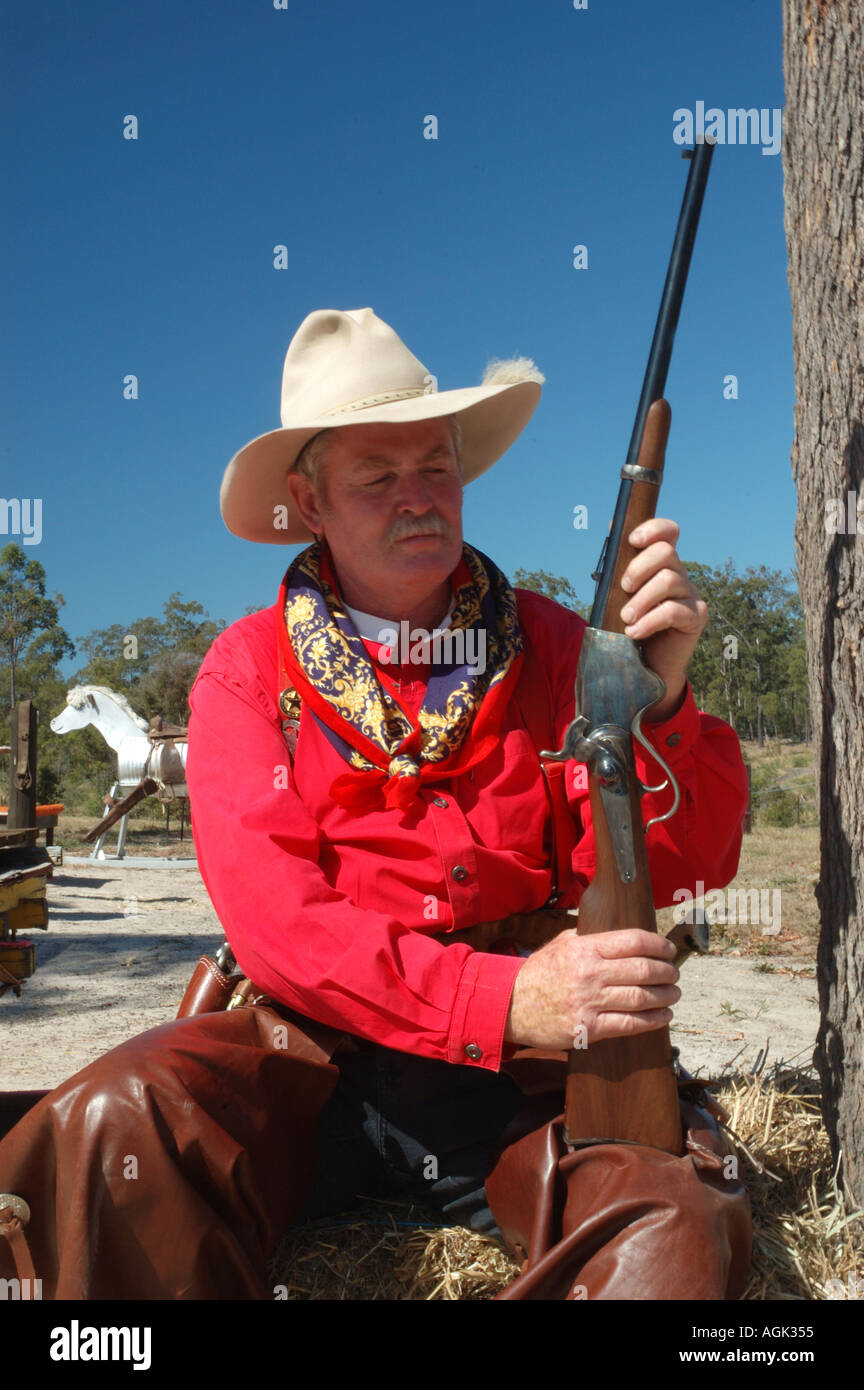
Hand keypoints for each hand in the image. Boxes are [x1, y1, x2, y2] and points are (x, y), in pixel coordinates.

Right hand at [504, 927, 679, 1049]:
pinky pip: (630, 1024)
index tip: (669, 950)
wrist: (510, 1005)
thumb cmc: (538, 973)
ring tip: (674, 994)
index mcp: (585, 948)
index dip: (659, 945)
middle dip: (667, 972)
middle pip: (644, 970)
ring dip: (665, 996)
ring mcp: (589, 1003)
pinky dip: (653, 1020)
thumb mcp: (561, 945)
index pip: (634, 941)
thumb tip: (621, 937)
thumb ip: (590, 938)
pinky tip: (664, 1016)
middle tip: (674, 974)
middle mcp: (590, 973)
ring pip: (641, 998)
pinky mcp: (588, 1029)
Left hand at [619, 517, 707, 720]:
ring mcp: (690, 595)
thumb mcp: (619, 595)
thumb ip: (618, 567)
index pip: (668, 532)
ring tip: (626, 618)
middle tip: (623, 587)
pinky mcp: (696, 617)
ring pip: (669, 580)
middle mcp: (680, 574)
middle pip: (666, 553)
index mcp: (661, 564)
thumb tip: (612, 527)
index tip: (632, 540)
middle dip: (639, 567)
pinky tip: (634, 632)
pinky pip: (673, 611)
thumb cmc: (630, 626)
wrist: (644, 667)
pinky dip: (649, 621)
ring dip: (641, 598)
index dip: (654, 529)